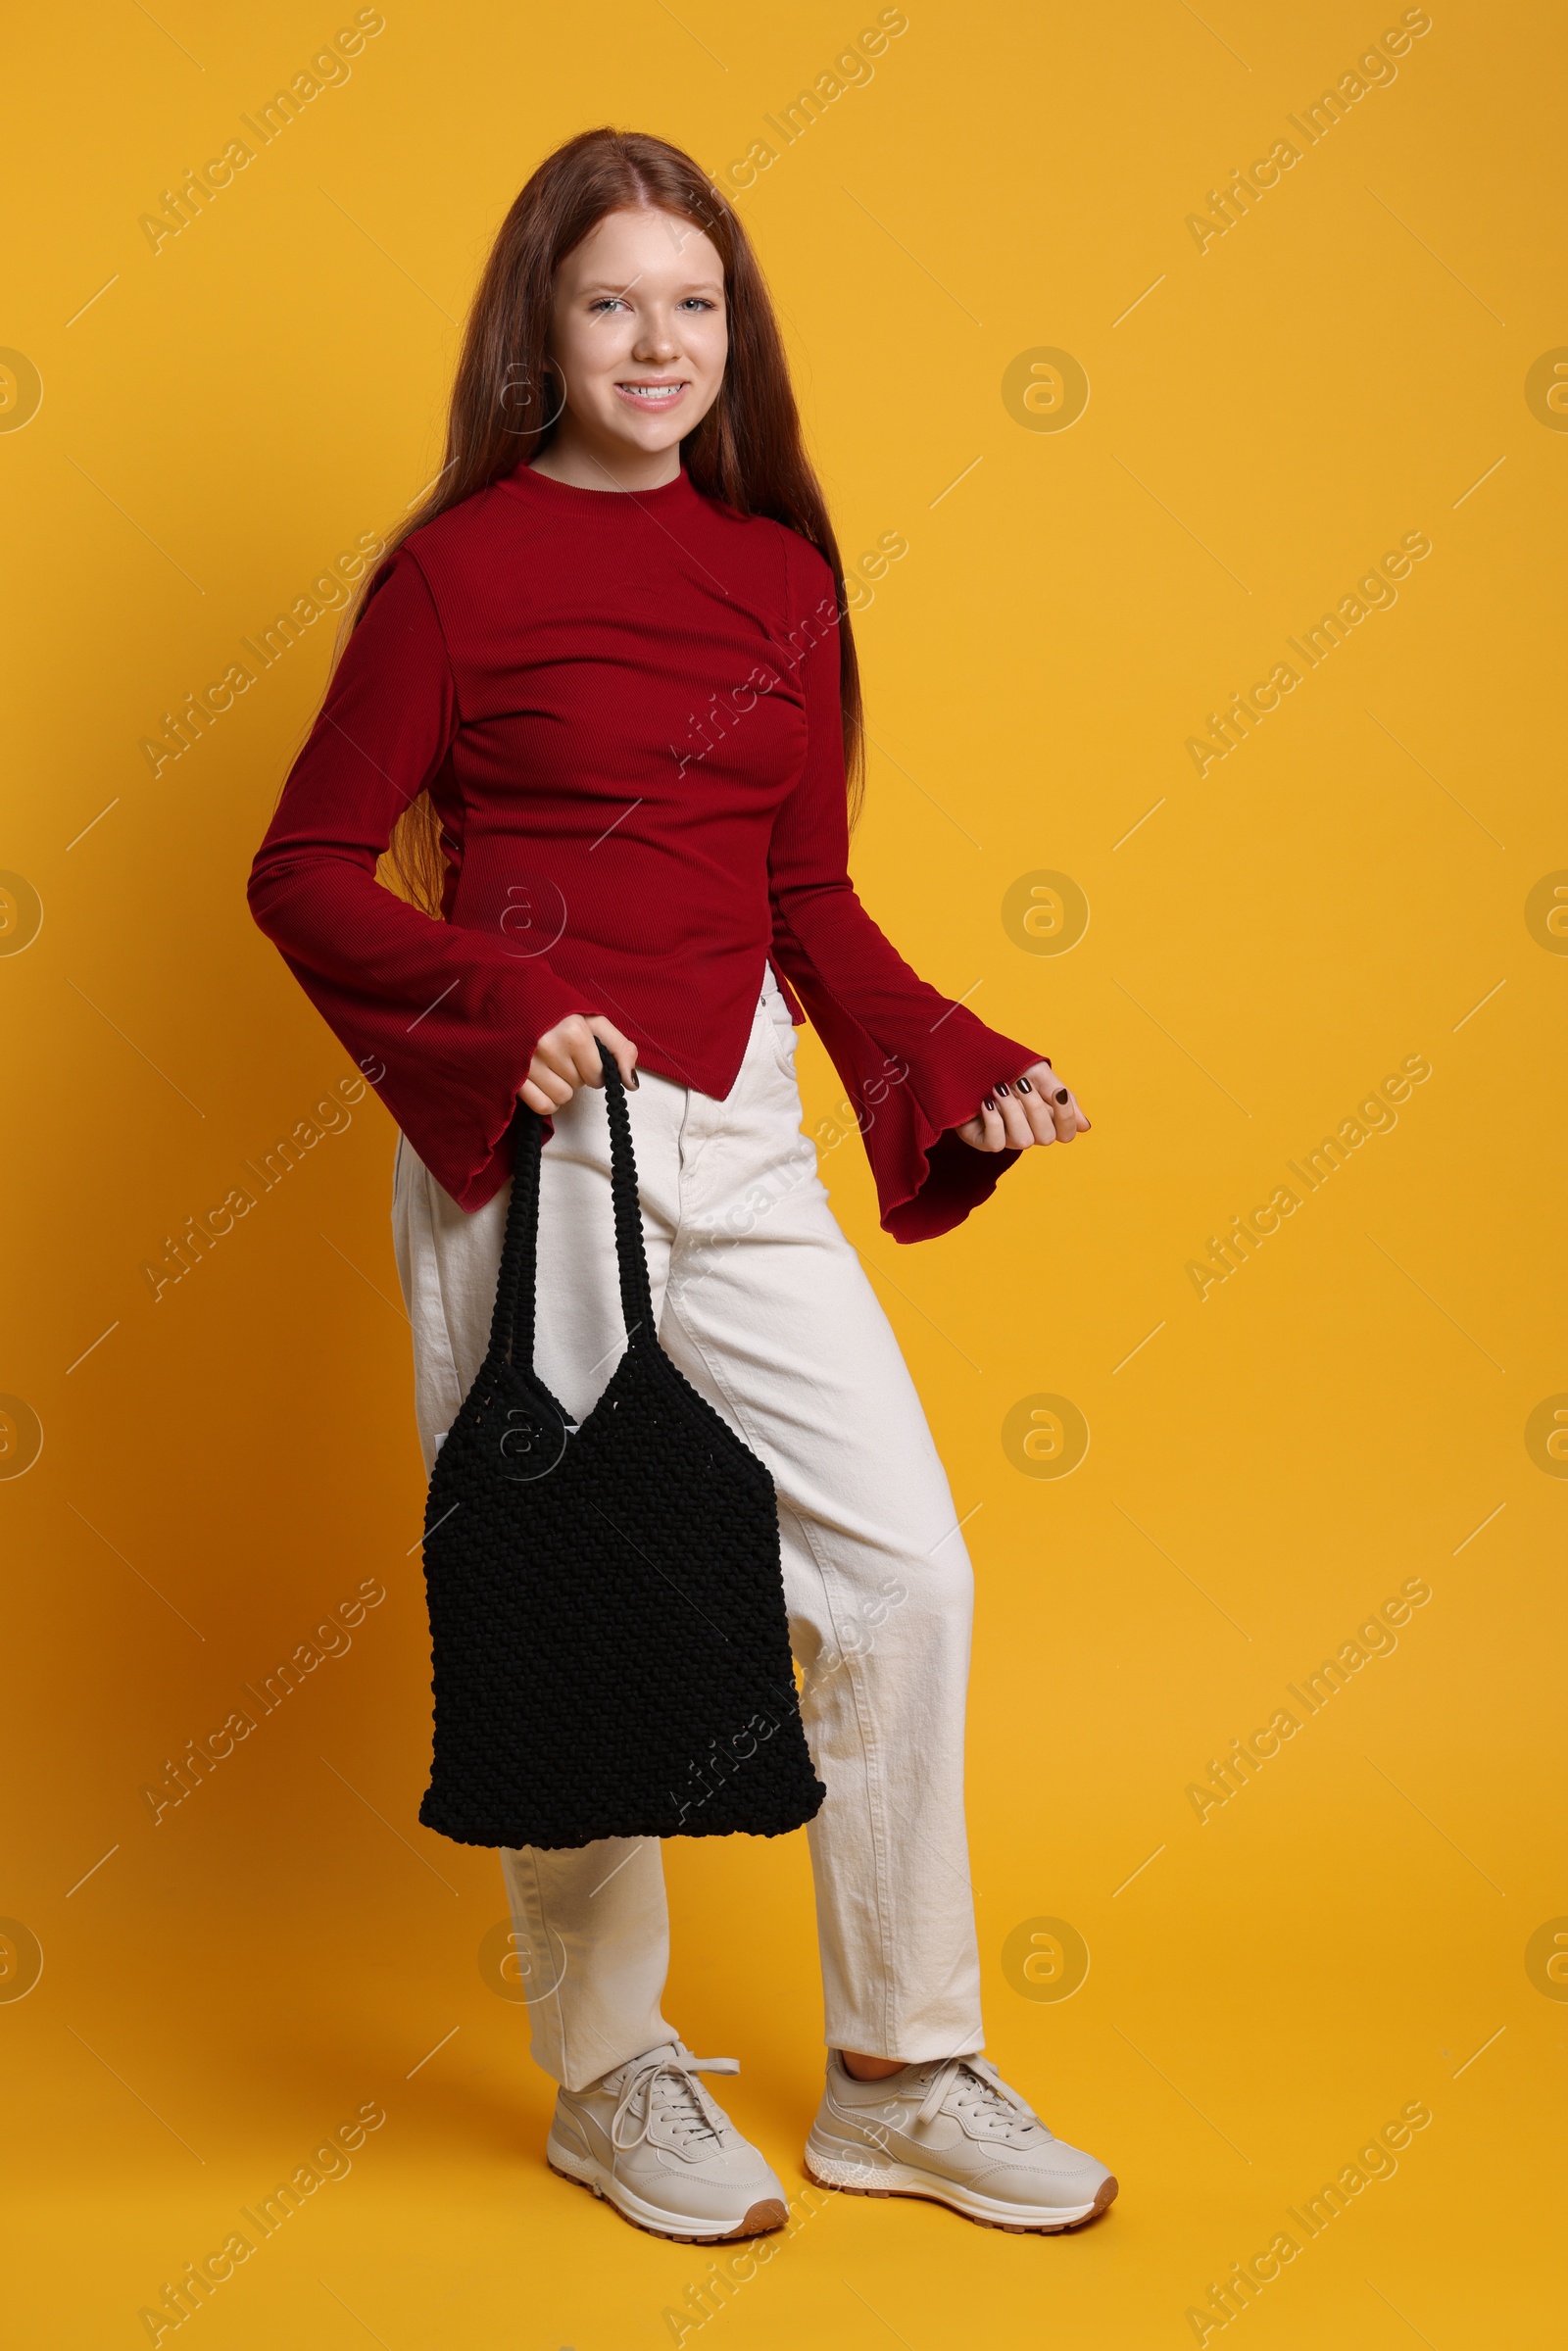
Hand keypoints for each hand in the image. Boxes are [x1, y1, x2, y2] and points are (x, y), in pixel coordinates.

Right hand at [519, 1015, 637, 1114]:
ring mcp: (527, 1064)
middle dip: (575, 1074)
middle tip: (562, 1054)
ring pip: (562, 1098)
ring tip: (550, 1066)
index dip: (594, 1068)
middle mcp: (549, 1047)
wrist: (513, 1001)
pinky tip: (542, 1081)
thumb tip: (632, 1083)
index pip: (598, 1076)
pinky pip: (542, 1106)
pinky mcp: (513, 1078)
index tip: (582, 1054)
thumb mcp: (592, 1021)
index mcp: (573, 1031)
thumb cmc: (557, 1013)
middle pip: (579, 1086)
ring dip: (561, 1087)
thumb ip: (619, 1048)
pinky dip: (546, 1100)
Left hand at [955, 1060, 1088, 1152]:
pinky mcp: (982, 1141)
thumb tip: (1085, 1126)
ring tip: (998, 1088)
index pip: (1066, 1133)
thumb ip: (1059, 1094)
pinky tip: (986, 1102)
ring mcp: (1005, 1138)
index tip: (1058, 1092)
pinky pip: (996, 1144)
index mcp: (1044, 1116)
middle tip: (1020, 1083)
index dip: (1067, 1117)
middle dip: (1035, 1107)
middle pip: (1046, 1137)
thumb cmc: (1003, 1066)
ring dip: (1012, 1111)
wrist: (966, 1058)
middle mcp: (1027, 1130)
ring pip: (1023, 1141)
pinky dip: (993, 1120)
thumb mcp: (1036, 1072)